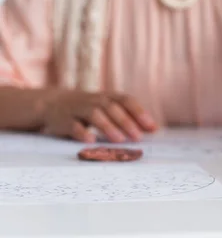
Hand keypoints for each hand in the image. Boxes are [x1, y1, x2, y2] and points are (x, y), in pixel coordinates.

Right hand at [41, 90, 157, 142]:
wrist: (51, 103)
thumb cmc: (88, 108)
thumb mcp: (108, 108)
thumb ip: (130, 117)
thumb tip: (155, 128)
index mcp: (107, 97)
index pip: (126, 100)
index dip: (139, 112)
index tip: (152, 127)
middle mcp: (94, 101)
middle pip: (112, 108)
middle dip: (126, 122)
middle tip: (138, 137)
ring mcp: (78, 109)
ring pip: (94, 115)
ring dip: (108, 127)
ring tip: (120, 140)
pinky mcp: (63, 120)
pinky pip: (73, 126)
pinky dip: (82, 133)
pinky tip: (91, 141)